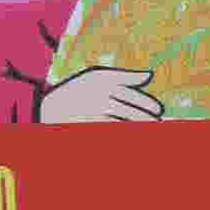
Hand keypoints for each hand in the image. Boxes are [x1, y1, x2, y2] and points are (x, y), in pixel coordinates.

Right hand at [39, 65, 163, 123]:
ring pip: (125, 124)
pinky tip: (134, 135)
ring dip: (140, 128)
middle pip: (131, 112)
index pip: (132, 95)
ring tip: (151, 131)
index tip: (158, 110)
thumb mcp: (96, 76)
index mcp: (101, 82)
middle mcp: (99, 98)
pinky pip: (114, 131)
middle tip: (159, 123)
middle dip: (148, 120)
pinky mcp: (92, 127)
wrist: (50, 108)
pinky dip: (125, 133)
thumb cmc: (78, 90)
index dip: (148, 104)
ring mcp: (95, 114)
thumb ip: (125, 76)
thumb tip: (150, 74)